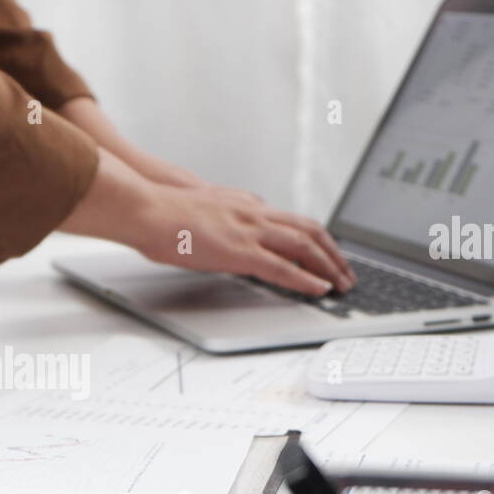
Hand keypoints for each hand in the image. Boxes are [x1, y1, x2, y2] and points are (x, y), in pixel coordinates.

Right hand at [61, 150, 352, 295]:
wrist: (147, 208)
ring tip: (342, 283)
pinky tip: (320, 289)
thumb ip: (216, 221)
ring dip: (329, 265)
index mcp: (244, 204)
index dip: (312, 239)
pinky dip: (307, 279)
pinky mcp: (241, 251)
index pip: (288, 220)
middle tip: (346, 271)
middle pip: (308, 229)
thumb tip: (217, 235)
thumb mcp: (196, 212)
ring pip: (305, 245)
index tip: (324, 253)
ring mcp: (249, 230)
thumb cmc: (160, 213)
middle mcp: (253, 212)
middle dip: (333, 252)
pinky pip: (284, 267)